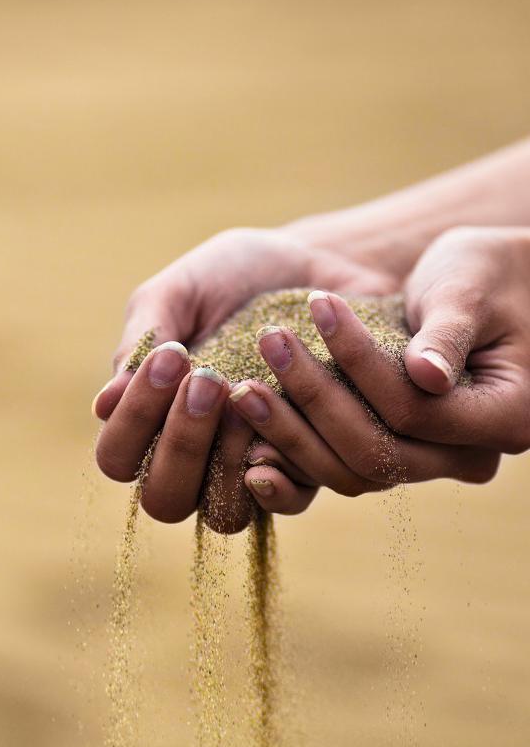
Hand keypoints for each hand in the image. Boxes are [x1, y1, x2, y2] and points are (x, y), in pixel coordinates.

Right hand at [91, 227, 398, 530]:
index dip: (133, 422)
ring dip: (225, 460)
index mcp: (150, 419)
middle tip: (207, 379)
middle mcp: (194, 456)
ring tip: (246, 393)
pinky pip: (287, 501)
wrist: (320, 260)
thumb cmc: (235, 276)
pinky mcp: (305, 464)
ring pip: (224, 515)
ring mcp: (247, 468)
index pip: (119, 457)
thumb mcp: (179, 294)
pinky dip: (281, 474)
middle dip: (180, 443)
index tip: (170, 358)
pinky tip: (280, 431)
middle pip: (164, 499)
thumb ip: (141, 343)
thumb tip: (102, 406)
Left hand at [229, 226, 529, 494]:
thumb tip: (424, 376)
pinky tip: (245, 443)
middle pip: (376, 454)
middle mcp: (465, 456)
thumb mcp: (470, 290)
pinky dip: (293, 457)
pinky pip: (336, 469)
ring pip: (349, 471)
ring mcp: (424, 461)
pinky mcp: (388, 452)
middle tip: (269, 346)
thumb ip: (447, 334)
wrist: (488, 287)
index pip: (416, 410)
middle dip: (313, 400)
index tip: (319, 307)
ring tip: (243, 388)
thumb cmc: (487, 274)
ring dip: (290, 434)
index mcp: (505, 418)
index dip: (361, 364)